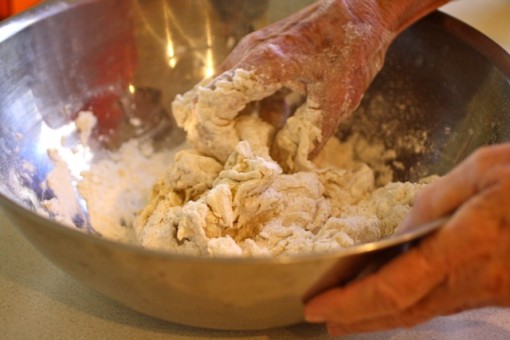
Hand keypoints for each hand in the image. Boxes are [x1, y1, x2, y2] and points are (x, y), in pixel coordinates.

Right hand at [174, 0, 394, 168]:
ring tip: (262, 143)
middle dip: (222, 134)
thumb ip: (312, 136)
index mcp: (263, 63)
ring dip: (236, 123)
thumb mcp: (337, 99)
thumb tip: (293, 166)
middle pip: (210, 102)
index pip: (214, 104)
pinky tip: (276, 122)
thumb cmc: (352, 47)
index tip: (239, 157)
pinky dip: (250, 111)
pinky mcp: (258, 56)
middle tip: (246, 155)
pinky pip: (241, 89)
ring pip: (223, 96)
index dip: (218, 137)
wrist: (362, 11)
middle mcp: (247, 55)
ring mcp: (250, 53)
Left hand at [304, 143, 509, 335]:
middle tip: (324, 321)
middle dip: (358, 318)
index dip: (352, 302)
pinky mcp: (499, 293)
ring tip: (348, 316)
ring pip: (424, 312)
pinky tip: (396, 300)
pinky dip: (412, 305)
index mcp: (466, 245)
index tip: (319, 306)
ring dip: (381, 316)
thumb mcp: (486, 170)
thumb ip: (437, 199)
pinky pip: (445, 304)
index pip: (394, 287)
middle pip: (402, 310)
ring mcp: (489, 292)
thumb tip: (403, 228)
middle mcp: (475, 279)